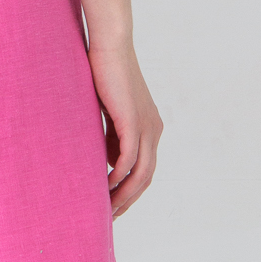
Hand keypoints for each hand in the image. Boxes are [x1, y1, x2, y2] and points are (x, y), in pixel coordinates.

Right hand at [89, 45, 162, 218]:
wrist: (111, 45)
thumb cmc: (105, 74)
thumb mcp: (110, 112)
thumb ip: (111, 135)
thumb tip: (106, 161)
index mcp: (151, 128)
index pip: (145, 170)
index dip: (131, 191)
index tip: (113, 205)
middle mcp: (154, 130)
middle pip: (146, 177)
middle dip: (129, 199)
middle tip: (110, 216)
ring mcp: (147, 125)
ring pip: (141, 172)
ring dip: (124, 193)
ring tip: (106, 207)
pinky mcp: (133, 119)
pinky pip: (130, 156)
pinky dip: (119, 174)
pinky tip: (106, 184)